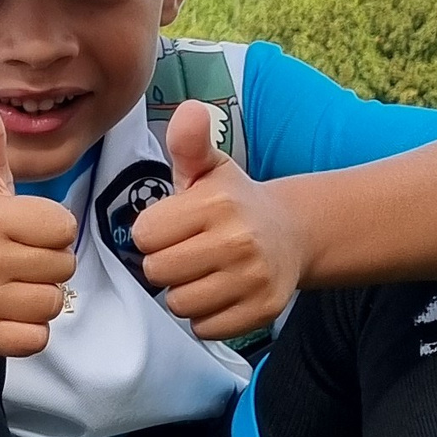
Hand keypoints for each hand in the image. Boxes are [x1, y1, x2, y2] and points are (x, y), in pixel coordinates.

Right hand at [0, 91, 79, 356]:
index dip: (51, 232)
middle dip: (47, 266)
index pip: (64, 228)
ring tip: (10, 287)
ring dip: (39, 298)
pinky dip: (28, 331)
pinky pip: (37, 338)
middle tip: (16, 262)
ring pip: (53, 304)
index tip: (23, 233)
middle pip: (63, 268)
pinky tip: (5, 314)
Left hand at [132, 98, 305, 341]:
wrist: (293, 232)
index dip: (152, 233)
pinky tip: (220, 291)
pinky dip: (206, 316)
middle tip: (187, 251)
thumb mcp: (210, 169)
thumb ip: (189, 143)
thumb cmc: (234, 202)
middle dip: (164, 264)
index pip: (143, 235)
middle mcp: (238, 241)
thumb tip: (189, 109)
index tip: (173, 226)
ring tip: (204, 271)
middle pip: (157, 271)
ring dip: (183, 291)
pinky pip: (204, 328)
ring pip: (178, 303)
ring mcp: (253, 278)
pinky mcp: (262, 310)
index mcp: (216, 204)